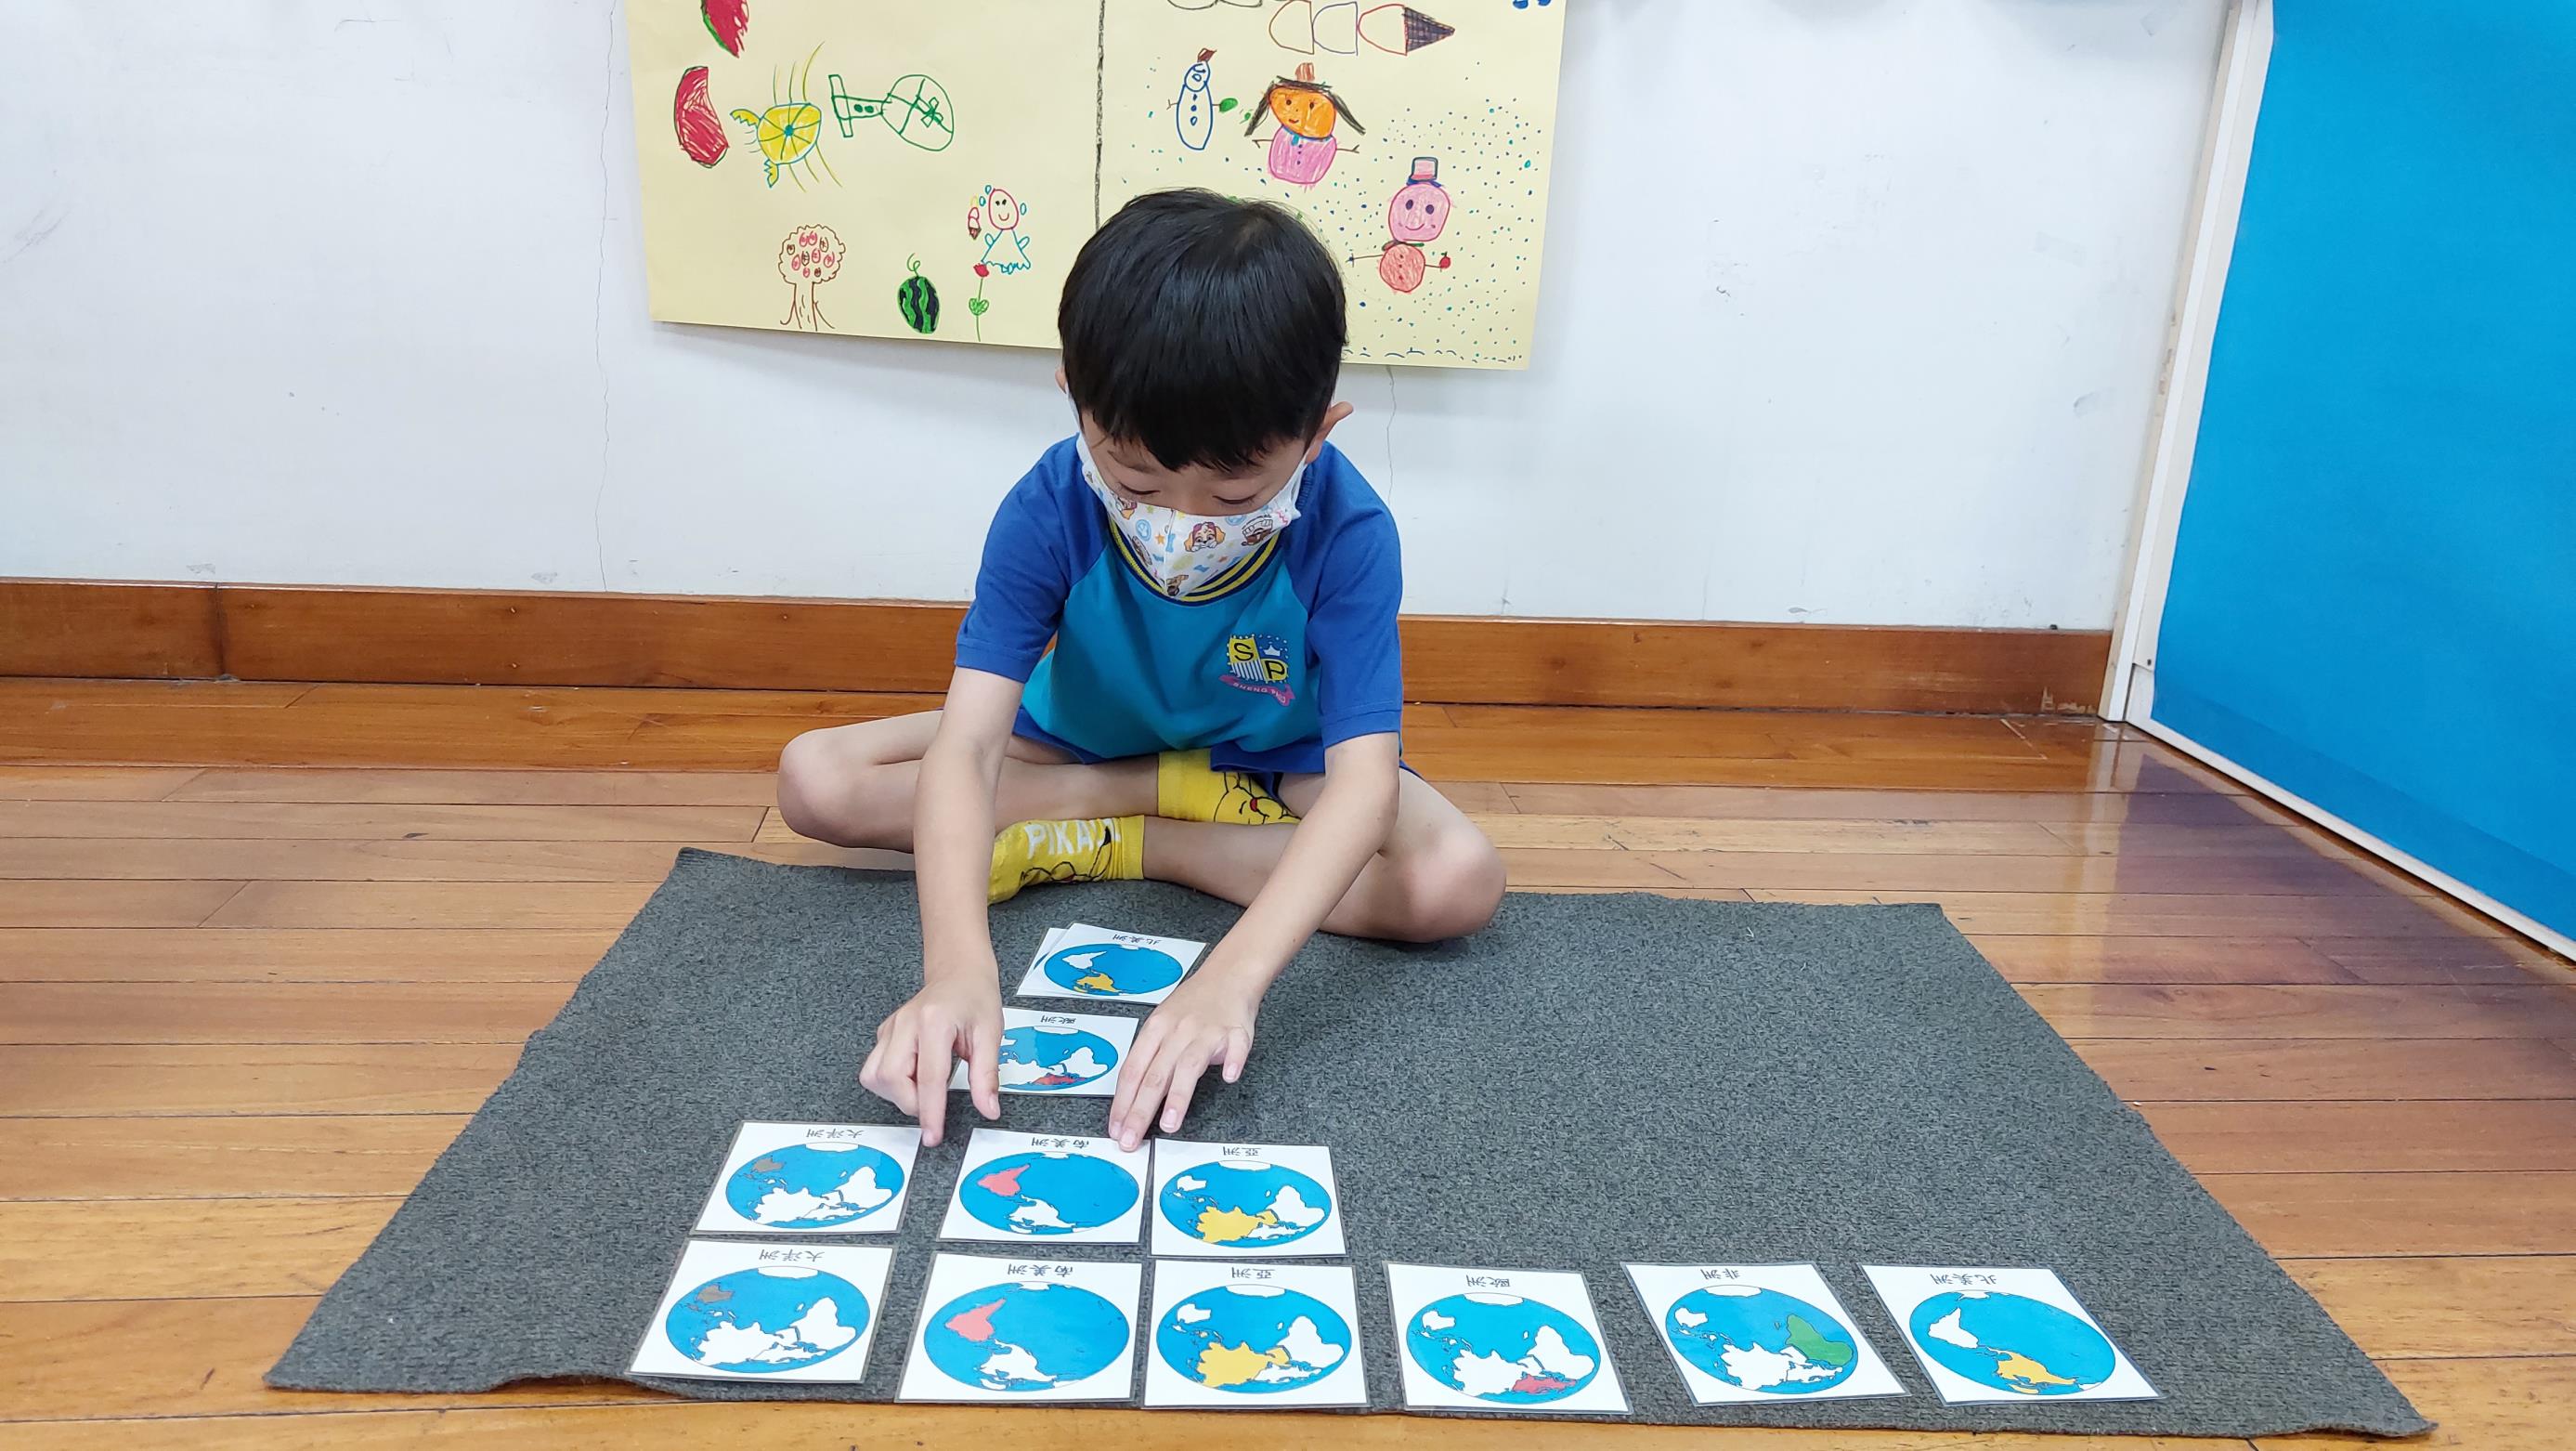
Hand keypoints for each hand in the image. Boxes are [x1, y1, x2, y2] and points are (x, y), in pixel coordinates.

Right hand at [859, 968, 1000, 1146]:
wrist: (958, 973)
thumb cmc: (975, 998)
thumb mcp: (991, 1034)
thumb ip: (986, 1075)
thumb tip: (988, 1108)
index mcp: (934, 1022)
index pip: (928, 1078)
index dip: (931, 1112)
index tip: (933, 1136)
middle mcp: (905, 1023)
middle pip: (891, 1078)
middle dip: (911, 1102)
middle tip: (935, 1102)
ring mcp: (890, 1027)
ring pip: (874, 1076)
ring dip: (897, 1093)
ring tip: (924, 1085)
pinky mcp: (883, 1033)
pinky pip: (875, 1068)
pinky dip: (892, 1081)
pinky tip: (914, 1073)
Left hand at [1108, 969, 1259, 1150]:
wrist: (1228, 974)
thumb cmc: (1194, 1004)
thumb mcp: (1162, 1024)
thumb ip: (1151, 1058)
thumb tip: (1132, 1099)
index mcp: (1155, 1029)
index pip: (1133, 1071)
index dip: (1122, 1102)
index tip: (1116, 1128)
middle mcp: (1178, 1031)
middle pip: (1155, 1074)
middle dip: (1140, 1110)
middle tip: (1131, 1139)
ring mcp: (1207, 1031)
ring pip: (1188, 1065)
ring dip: (1178, 1096)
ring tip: (1168, 1123)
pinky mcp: (1236, 1031)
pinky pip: (1235, 1048)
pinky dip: (1232, 1061)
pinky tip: (1228, 1077)